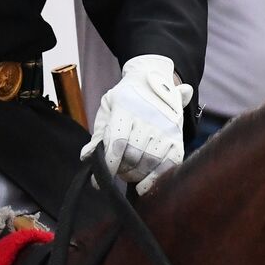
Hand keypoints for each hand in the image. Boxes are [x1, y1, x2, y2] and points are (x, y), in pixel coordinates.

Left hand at [80, 54, 190, 194]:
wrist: (153, 77)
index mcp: (126, 108)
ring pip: (149, 163)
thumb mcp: (107, 107)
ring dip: (135, 175)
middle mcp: (148, 118)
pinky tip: (144, 186)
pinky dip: (156, 179)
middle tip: (116, 171)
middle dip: (120, 170)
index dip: (109, 165)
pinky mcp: (177, 136)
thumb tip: (87, 157)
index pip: (118, 143)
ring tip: (128, 172)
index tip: (98, 181)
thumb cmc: (125, 96)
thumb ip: (98, 133)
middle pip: (133, 156)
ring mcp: (165, 128)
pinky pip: (169, 164)